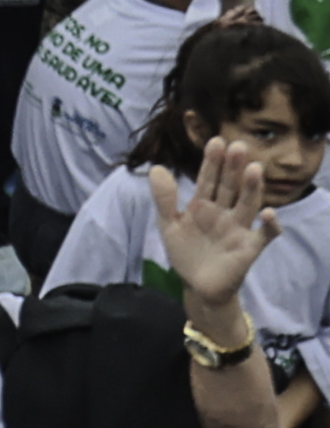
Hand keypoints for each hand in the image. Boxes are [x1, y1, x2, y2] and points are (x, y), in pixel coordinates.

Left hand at [155, 134, 283, 316]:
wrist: (197, 287)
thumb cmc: (185, 252)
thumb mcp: (169, 225)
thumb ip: (164, 199)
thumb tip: (156, 168)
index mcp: (203, 205)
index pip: (208, 179)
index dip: (212, 161)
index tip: (216, 140)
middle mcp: (224, 212)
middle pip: (230, 187)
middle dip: (233, 168)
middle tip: (238, 146)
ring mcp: (239, 228)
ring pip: (248, 204)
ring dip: (252, 188)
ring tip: (254, 169)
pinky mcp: (250, 247)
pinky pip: (265, 234)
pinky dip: (270, 224)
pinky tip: (268, 212)